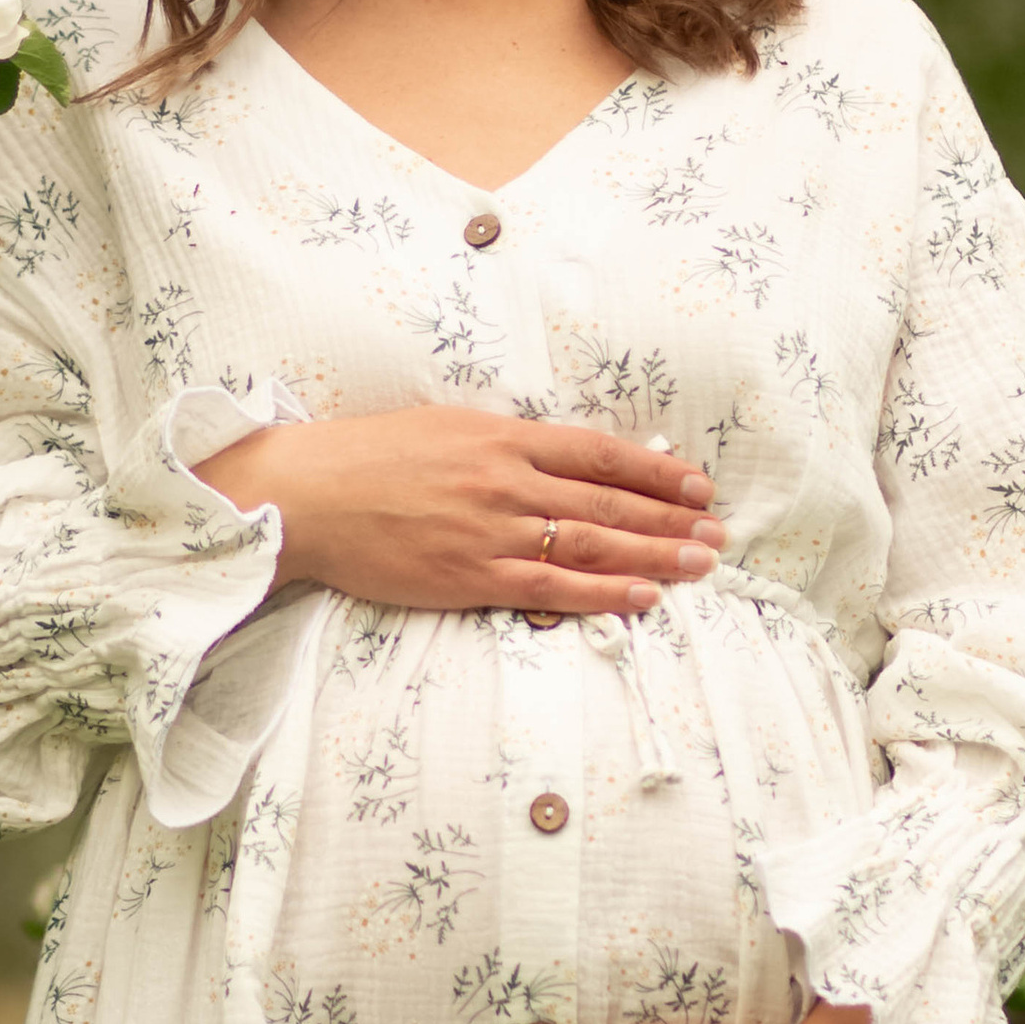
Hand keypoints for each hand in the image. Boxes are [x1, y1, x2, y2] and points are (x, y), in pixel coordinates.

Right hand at [192, 406, 724, 616]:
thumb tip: (559, 461)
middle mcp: (507, 480)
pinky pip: (554, 587)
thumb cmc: (365, 458)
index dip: (656, 469)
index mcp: (501, 435)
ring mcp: (492, 531)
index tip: (696, 483)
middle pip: (610, 500)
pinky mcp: (472, 577)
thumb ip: (503, 444)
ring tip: (702, 564)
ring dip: (657, 555)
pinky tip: (644, 596)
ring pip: (595, 543)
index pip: (599, 452)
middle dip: (673, 517)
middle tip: (719, 531)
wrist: (305, 496)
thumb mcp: (443, 427)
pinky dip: (605, 592)